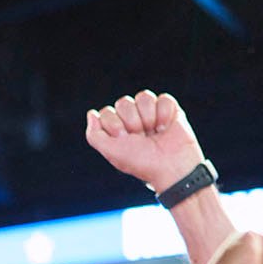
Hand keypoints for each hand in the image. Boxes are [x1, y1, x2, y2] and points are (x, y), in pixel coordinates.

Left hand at [85, 90, 204, 193]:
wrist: (171, 167)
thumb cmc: (141, 162)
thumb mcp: (111, 152)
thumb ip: (94, 135)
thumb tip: (91, 113)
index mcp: (116, 128)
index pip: (106, 112)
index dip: (115, 125)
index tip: (124, 140)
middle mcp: (132, 118)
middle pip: (123, 102)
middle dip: (132, 122)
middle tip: (141, 138)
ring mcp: (150, 112)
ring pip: (143, 97)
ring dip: (148, 117)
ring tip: (154, 133)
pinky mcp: (169, 109)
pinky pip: (162, 98)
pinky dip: (164, 114)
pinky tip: (166, 128)